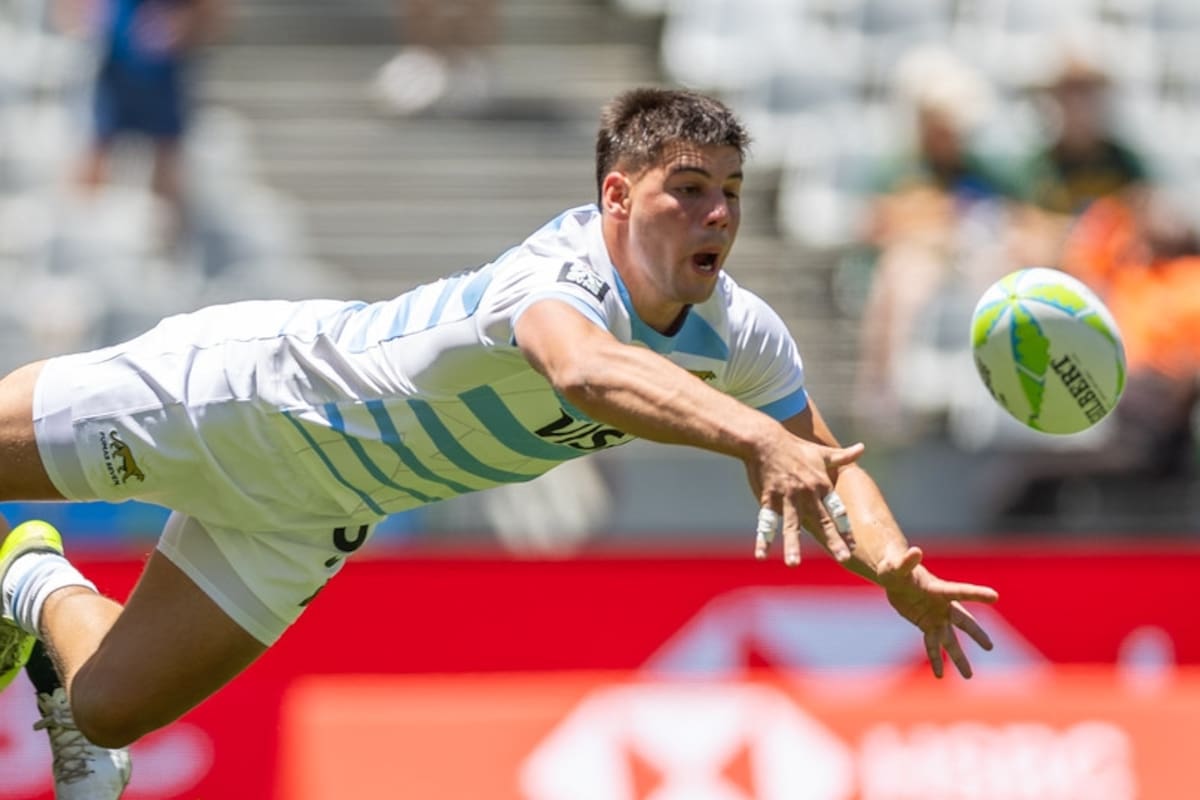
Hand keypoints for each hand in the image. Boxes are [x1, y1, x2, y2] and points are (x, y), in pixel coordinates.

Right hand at [749, 438, 863, 566]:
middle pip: (822, 520)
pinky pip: (766, 522)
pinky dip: (762, 539)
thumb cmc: (796, 447)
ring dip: (792, 545)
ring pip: (791, 525)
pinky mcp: (768, 499)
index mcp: (821, 485)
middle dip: (833, 540)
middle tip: (844, 559)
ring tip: (793, 564)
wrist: (766, 441)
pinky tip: (761, 556)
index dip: (845, 528)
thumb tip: (862, 447)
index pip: (837, 510)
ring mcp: (786, 497)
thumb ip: (843, 456)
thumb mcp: (822, 453)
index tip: (854, 546)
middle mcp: (806, 493)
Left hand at [877, 546, 998, 678]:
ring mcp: (936, 617)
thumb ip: (905, 561)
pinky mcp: (926, 625)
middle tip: (989, 647)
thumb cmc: (895, 568)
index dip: (976, 593)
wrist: (894, 577)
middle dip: (975, 634)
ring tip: (968, 676)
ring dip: (959, 658)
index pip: (960, 591)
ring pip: (951, 640)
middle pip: (962, 621)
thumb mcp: (896, 566)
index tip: (995, 596)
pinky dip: (935, 659)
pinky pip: (932, 645)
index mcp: (938, 588)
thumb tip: (915, 551)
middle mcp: (942, 605)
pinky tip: (939, 675)